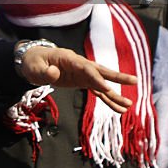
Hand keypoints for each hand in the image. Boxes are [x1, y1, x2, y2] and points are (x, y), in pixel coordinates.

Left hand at [19, 45, 135, 113]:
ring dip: (115, 94)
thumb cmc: (34, 62)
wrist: (33, 61)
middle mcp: (79, 65)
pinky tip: (118, 109)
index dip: (96, 78)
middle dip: (117, 77)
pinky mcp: (81, 81)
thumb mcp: (35, 67)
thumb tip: (54, 74)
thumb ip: (45, 72)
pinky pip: (97, 91)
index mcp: (69, 58)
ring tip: (129, 105)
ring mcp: (82, 74)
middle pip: (101, 71)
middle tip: (134, 81)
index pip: (86, 68)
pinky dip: (107, 99)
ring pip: (102, 83)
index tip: (106, 88)